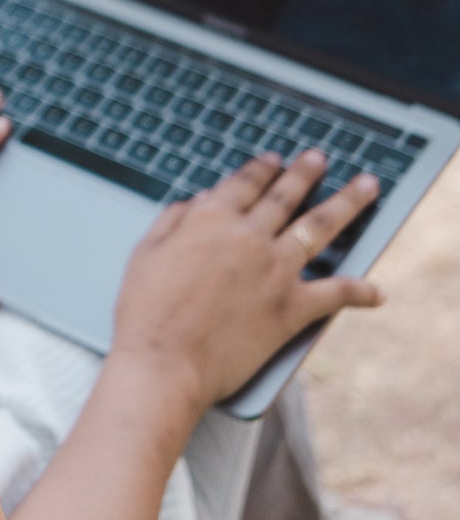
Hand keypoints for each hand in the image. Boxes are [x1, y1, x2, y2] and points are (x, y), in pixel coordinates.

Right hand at [110, 150, 383, 418]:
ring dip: (347, 203)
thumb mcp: (145, 253)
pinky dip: (361, 292)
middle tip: (319, 158)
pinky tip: (376, 291)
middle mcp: (249, 236)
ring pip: (321, 226)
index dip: (261, 168)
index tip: (274, 159)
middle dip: (305, 173)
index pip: (244, 182)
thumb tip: (198, 200)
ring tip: (365, 187)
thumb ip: (172, 220)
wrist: (165, 361)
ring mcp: (276, 270)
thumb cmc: (145, 312)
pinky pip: (337, 293)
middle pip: (286, 195)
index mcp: (210, 219)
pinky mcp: (293, 307)